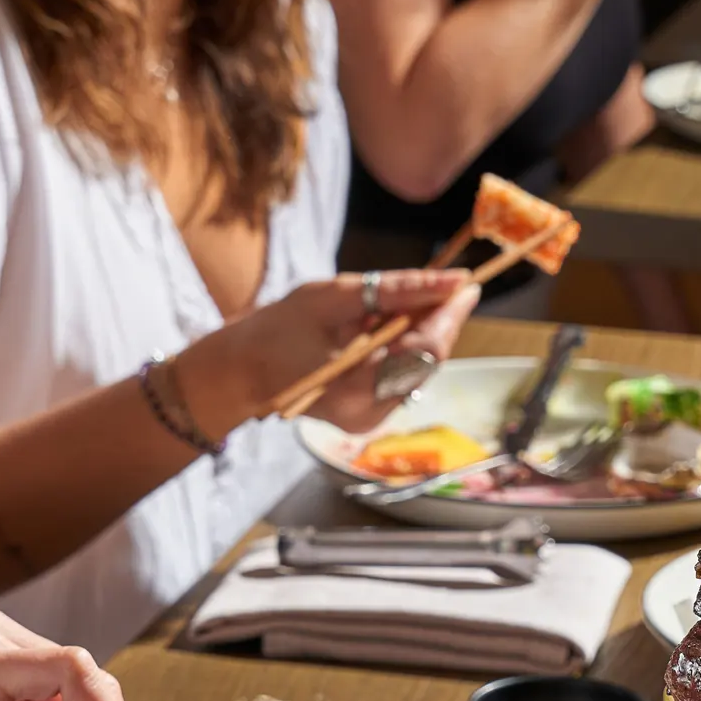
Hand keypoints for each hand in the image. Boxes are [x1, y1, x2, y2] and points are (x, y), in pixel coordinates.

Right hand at [176, 269, 480, 436]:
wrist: (233, 374)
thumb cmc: (271, 331)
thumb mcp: (328, 299)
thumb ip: (390, 292)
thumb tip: (446, 281)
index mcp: (356, 388)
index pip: (424, 349)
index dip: (449, 314)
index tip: (467, 282)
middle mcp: (370, 413)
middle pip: (427, 360)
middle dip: (441, 320)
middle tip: (454, 284)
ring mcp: (370, 420)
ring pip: (418, 367)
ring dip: (425, 330)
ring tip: (422, 299)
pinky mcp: (368, 417)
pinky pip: (402, 375)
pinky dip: (405, 346)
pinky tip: (397, 323)